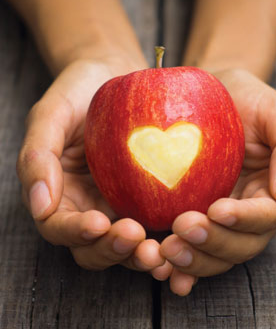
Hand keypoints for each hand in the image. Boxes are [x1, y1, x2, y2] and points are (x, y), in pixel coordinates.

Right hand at [16, 59, 168, 275]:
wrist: (113, 74)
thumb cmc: (77, 92)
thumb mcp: (49, 115)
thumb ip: (37, 157)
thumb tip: (40, 205)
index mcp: (58, 193)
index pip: (59, 226)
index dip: (75, 233)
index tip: (98, 223)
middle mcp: (87, 206)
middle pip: (93, 247)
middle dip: (111, 250)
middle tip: (134, 237)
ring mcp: (119, 204)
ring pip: (126, 245)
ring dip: (140, 254)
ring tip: (160, 249)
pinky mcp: (147, 198)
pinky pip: (156, 223)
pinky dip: (167, 238)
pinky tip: (184, 234)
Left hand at [160, 68, 275, 295]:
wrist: (205, 97)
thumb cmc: (243, 99)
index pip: (268, 215)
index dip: (245, 219)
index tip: (218, 210)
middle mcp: (252, 213)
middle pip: (241, 244)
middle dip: (214, 243)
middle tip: (182, 229)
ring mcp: (222, 220)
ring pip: (216, 255)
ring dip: (193, 260)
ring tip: (166, 251)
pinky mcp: (197, 219)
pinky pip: (192, 249)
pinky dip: (180, 268)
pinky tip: (162, 272)